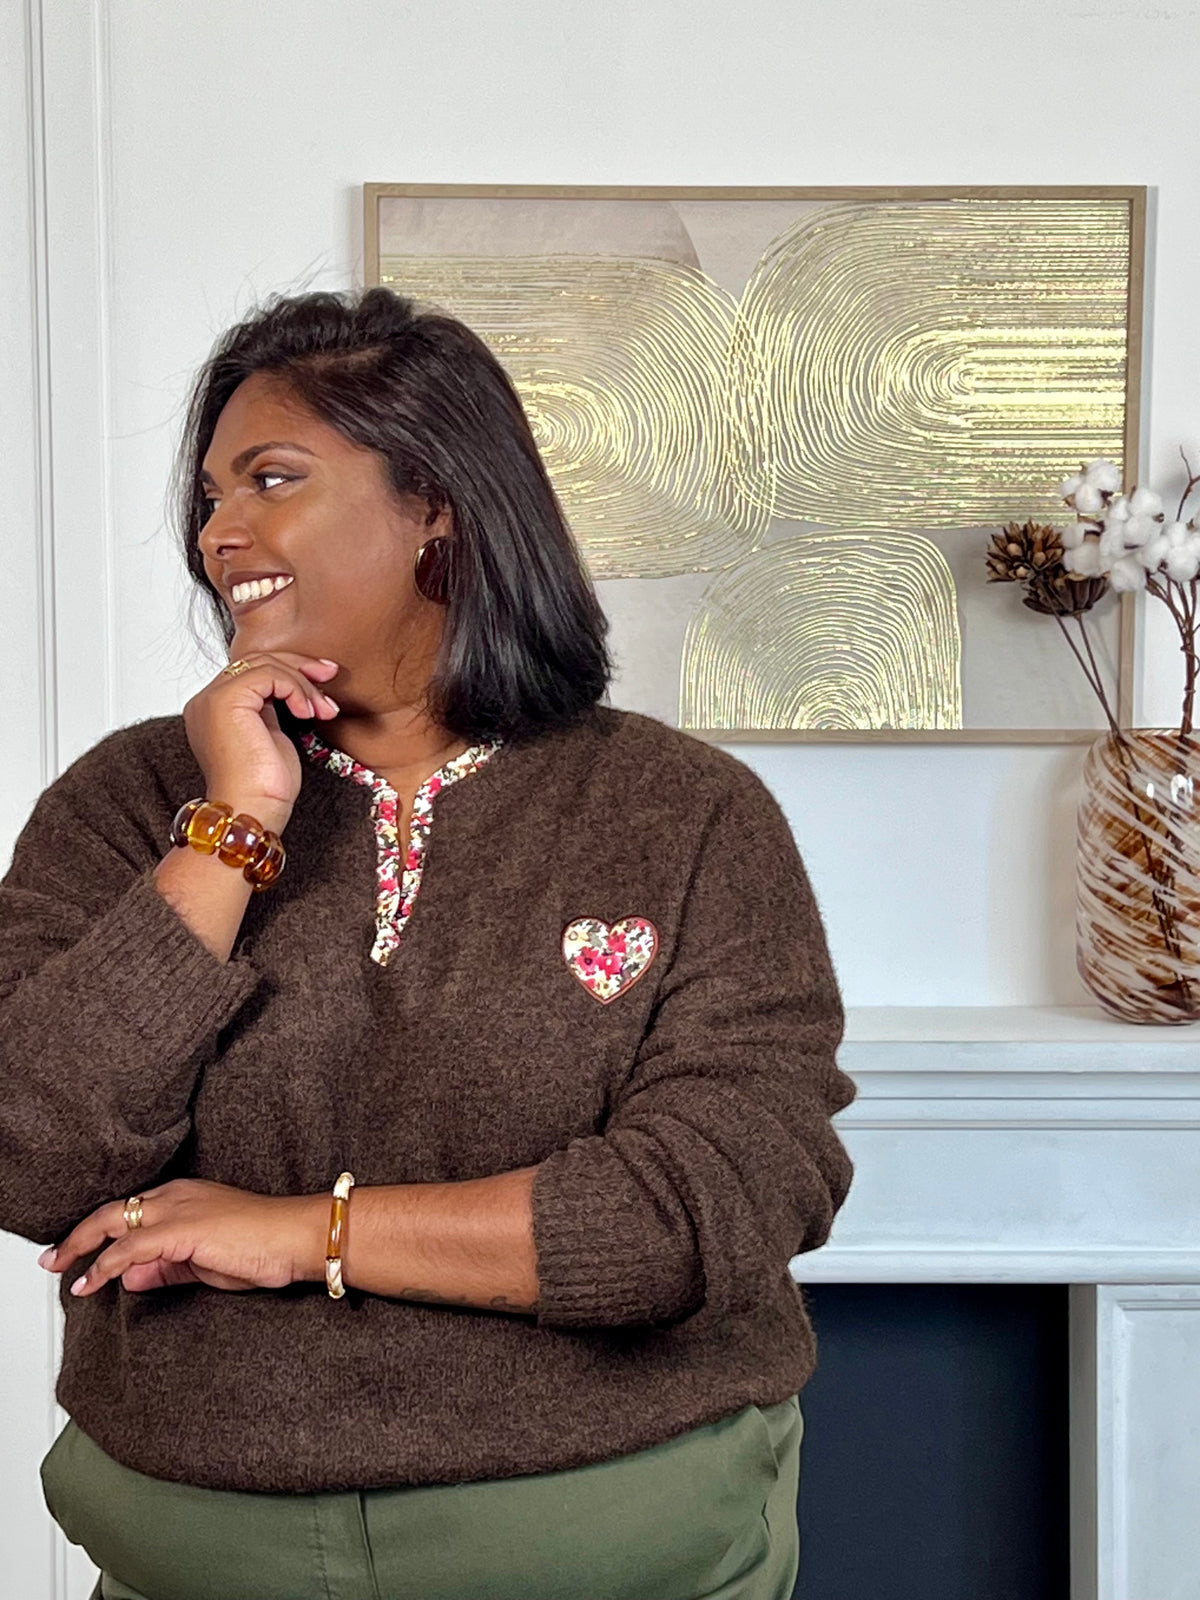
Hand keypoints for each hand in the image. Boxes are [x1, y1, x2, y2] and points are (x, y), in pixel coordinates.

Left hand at [36, 1178, 325, 1295]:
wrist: (297, 1237)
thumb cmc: (264, 1246)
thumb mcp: (205, 1261)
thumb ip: (167, 1267)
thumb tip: (132, 1277)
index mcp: (184, 1196)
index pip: (131, 1211)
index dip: (99, 1232)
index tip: (77, 1252)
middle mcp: (177, 1195)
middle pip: (112, 1211)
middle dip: (77, 1235)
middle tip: (53, 1258)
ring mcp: (179, 1209)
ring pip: (114, 1222)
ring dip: (81, 1248)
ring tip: (62, 1271)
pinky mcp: (184, 1228)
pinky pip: (131, 1247)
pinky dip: (105, 1265)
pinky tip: (92, 1281)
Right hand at [183, 652, 342, 827]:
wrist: (253, 812)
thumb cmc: (264, 789)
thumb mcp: (273, 739)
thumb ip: (274, 710)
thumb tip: (296, 691)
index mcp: (214, 710)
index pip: (252, 672)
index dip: (290, 671)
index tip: (322, 681)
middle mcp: (206, 701)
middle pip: (256, 661)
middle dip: (299, 666)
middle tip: (331, 675)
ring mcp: (212, 699)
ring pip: (264, 664)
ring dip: (302, 682)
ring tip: (324, 709)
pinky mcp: (225, 701)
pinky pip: (268, 675)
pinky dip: (295, 688)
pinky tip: (308, 712)